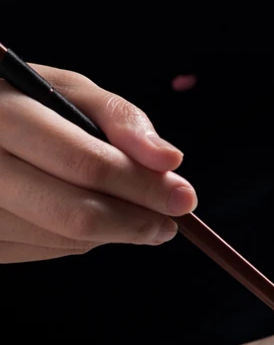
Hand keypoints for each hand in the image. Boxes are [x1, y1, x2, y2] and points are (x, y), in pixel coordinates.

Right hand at [0, 65, 196, 263]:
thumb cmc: (27, 103)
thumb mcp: (68, 92)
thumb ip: (121, 119)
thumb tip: (170, 162)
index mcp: (1, 113)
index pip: (87, 164)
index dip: (143, 187)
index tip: (185, 198)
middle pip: (77, 215)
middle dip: (136, 222)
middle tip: (167, 225)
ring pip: (66, 239)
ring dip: (111, 232)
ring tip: (122, 209)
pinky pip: (44, 251)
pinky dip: (77, 239)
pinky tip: (79, 212)